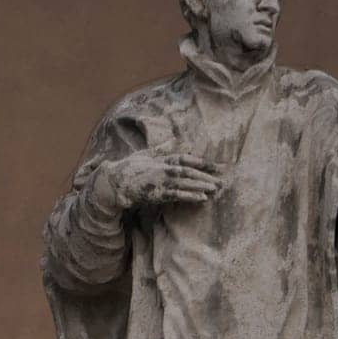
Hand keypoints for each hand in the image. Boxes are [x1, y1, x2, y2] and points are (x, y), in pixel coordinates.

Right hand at [91, 152, 227, 212]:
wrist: (115, 182)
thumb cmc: (129, 167)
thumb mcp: (146, 154)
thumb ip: (162, 148)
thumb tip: (174, 140)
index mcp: (162, 158)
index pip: (186, 159)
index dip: (203, 162)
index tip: (218, 166)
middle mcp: (164, 168)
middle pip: (190, 171)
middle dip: (207, 176)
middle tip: (222, 180)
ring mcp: (161, 181)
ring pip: (186, 182)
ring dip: (202, 185)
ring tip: (216, 189)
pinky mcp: (158, 193)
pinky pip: (178, 195)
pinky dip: (191, 195)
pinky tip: (202, 198)